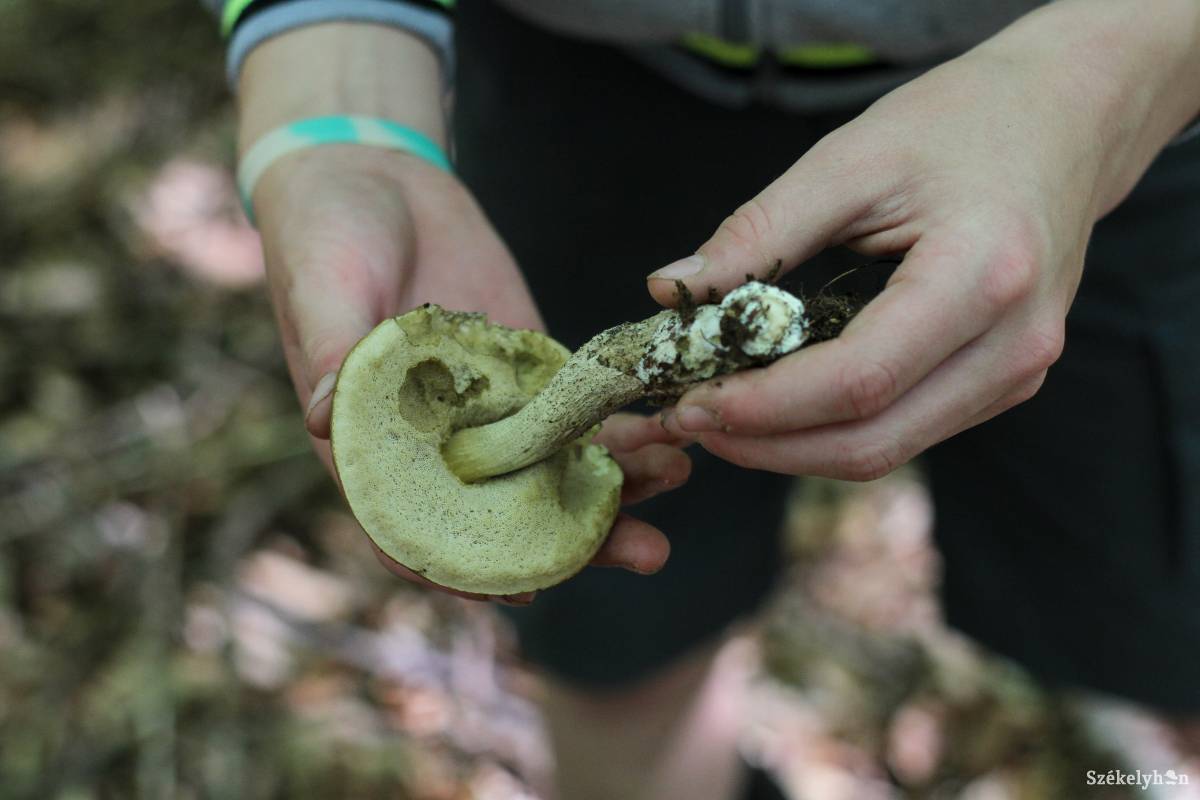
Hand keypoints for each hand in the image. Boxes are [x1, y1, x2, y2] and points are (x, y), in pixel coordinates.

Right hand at [255, 147, 684, 599]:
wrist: (374, 174)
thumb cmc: (324, 233)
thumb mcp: (323, 286)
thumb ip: (334, 349)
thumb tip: (328, 418)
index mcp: (375, 443)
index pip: (418, 527)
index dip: (466, 570)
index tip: (524, 594)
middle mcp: (437, 441)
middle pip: (507, 513)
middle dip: (577, 541)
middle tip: (647, 553)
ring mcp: (489, 406)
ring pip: (554, 466)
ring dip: (616, 485)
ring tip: (677, 480)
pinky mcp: (528, 366)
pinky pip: (576, 408)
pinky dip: (619, 424)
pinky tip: (666, 428)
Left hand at [651, 0, 1199, 479]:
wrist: (1062, 122)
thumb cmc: (960, 124)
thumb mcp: (850, 159)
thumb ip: (758, 233)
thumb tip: (669, 293)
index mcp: (983, 276)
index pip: (860, 380)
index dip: (765, 406)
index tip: (690, 402)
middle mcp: (1014, 344)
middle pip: (873, 440)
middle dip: (767, 445)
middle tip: (689, 421)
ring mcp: (1017, 372)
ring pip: (887, 449)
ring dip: (793, 448)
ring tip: (720, 416)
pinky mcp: (1003, 381)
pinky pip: (906, 430)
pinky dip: (832, 430)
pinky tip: (778, 405)